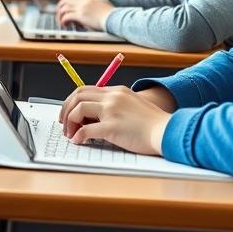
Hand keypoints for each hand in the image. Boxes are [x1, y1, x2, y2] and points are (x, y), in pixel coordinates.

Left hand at [55, 0, 112, 29]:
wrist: (115, 18)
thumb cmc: (112, 15)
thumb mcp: (104, 6)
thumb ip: (97, 5)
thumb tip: (97, 6)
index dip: (64, 4)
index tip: (63, 10)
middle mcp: (83, 2)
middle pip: (65, 1)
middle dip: (59, 8)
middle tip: (59, 16)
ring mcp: (82, 8)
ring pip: (64, 8)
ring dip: (60, 16)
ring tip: (62, 23)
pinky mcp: (81, 15)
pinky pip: (66, 16)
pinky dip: (63, 21)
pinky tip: (65, 25)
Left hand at [58, 84, 178, 125]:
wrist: (168, 131)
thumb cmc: (153, 124)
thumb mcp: (133, 106)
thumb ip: (115, 107)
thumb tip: (93, 118)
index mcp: (117, 91)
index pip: (85, 90)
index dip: (73, 101)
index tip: (68, 113)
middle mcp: (113, 97)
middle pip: (78, 96)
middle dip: (66, 109)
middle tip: (64, 124)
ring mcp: (112, 111)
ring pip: (78, 109)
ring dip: (70, 122)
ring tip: (70, 134)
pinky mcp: (112, 127)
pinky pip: (85, 130)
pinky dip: (78, 136)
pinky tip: (79, 141)